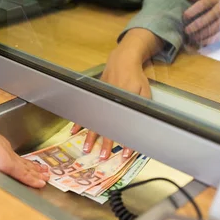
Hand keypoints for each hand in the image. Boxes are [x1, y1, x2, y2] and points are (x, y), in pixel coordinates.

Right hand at [0, 106, 49, 187]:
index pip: (14, 156)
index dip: (23, 162)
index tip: (31, 165)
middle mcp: (6, 150)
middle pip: (24, 161)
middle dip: (34, 167)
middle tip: (46, 171)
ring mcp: (8, 157)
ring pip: (27, 168)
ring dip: (37, 173)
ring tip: (47, 177)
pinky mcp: (9, 164)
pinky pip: (24, 174)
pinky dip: (33, 180)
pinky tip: (41, 183)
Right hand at [71, 29, 161, 158]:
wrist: (122, 61)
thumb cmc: (135, 77)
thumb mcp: (145, 91)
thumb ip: (143, 106)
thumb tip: (143, 123)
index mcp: (124, 102)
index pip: (124, 126)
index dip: (125, 141)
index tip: (125, 153)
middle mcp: (110, 103)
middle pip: (106, 127)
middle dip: (105, 144)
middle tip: (103, 157)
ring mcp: (101, 101)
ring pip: (94, 122)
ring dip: (90, 137)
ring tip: (87, 149)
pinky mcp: (95, 98)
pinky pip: (86, 113)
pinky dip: (80, 122)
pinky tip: (75, 131)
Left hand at [183, 0, 219, 45]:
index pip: (203, 4)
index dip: (191, 11)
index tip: (184, 16)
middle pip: (205, 20)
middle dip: (193, 27)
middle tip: (185, 30)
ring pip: (210, 31)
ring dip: (198, 36)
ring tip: (191, 37)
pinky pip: (217, 38)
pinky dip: (207, 42)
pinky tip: (200, 43)